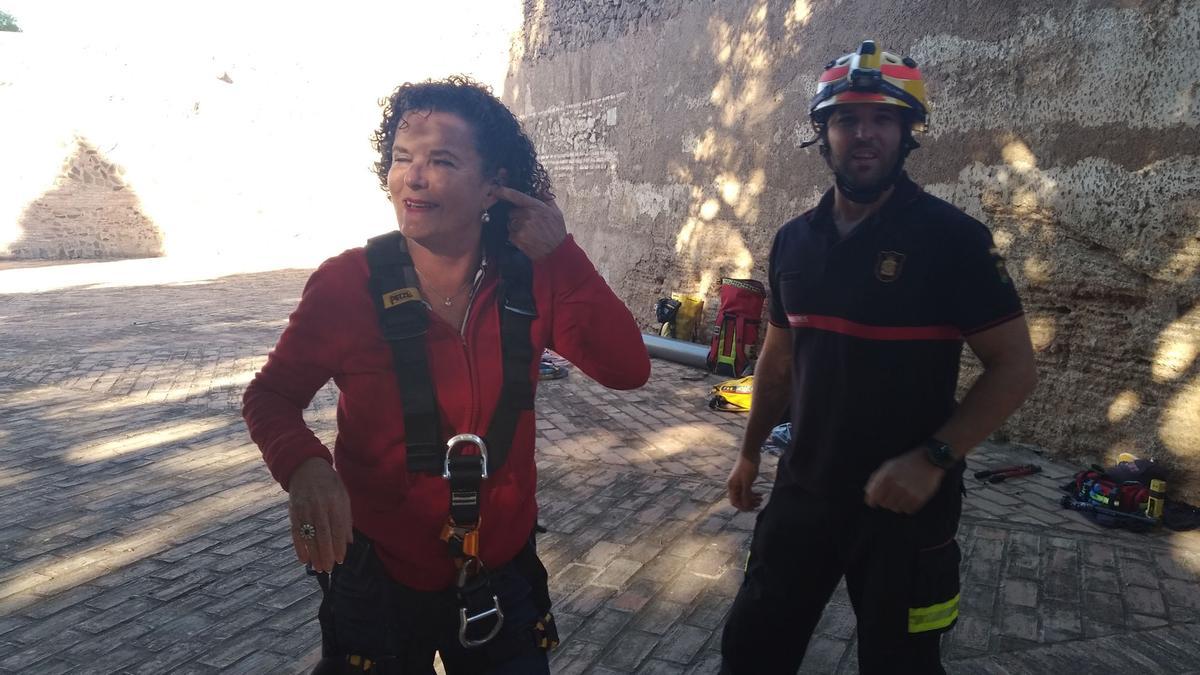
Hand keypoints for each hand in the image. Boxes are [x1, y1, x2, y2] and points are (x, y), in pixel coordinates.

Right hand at [287, 457, 353, 571]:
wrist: (306, 467)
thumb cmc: (330, 483)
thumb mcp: (343, 496)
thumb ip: (346, 519)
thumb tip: (349, 541)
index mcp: (334, 502)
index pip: (337, 528)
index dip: (338, 545)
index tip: (340, 560)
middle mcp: (319, 506)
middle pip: (323, 534)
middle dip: (326, 553)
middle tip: (328, 569)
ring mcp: (304, 509)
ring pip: (309, 536)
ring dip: (313, 554)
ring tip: (317, 568)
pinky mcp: (293, 512)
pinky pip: (296, 532)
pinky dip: (299, 547)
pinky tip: (303, 559)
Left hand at [494, 186, 566, 259]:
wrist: (556, 251)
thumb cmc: (557, 231)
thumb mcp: (557, 213)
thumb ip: (548, 200)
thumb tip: (542, 190)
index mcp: (536, 206)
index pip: (516, 196)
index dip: (504, 191)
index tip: (496, 189)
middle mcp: (528, 215)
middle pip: (511, 212)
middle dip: (516, 216)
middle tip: (528, 223)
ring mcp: (522, 227)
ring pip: (510, 223)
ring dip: (516, 227)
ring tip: (529, 232)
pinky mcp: (518, 238)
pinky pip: (510, 234)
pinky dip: (516, 237)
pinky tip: (526, 239)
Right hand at [727, 453, 763, 510]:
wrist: (750, 454)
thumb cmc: (747, 467)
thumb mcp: (747, 482)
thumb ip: (745, 494)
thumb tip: (745, 506)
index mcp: (732, 487)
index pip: (734, 502)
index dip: (742, 507)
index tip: (752, 509)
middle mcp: (734, 486)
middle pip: (740, 500)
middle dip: (749, 504)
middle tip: (758, 504)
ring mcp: (739, 483)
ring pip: (745, 496)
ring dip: (752, 500)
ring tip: (761, 500)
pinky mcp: (745, 481)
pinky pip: (748, 491)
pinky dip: (754, 494)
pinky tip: (760, 495)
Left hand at [863, 448, 945, 514]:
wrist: (929, 460)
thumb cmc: (905, 464)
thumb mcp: (887, 466)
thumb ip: (875, 479)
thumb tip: (867, 494)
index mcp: (886, 476)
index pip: (874, 497)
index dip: (872, 501)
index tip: (873, 503)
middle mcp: (896, 485)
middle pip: (885, 504)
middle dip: (886, 501)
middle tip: (892, 494)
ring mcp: (908, 492)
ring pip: (896, 508)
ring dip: (897, 504)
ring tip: (902, 494)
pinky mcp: (919, 498)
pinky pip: (908, 510)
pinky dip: (908, 506)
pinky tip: (910, 497)